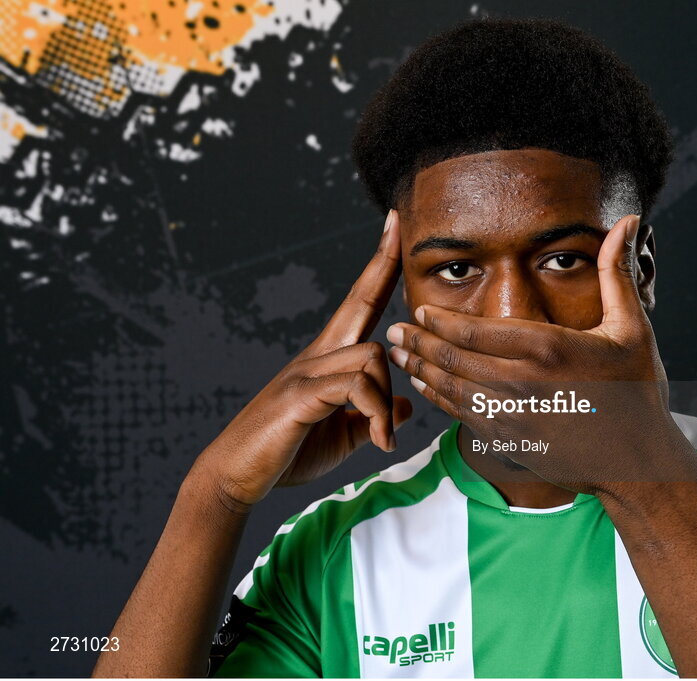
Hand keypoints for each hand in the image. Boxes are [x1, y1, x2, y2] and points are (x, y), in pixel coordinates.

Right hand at [193, 210, 411, 509]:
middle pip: (362, 303)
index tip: (394, 225)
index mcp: (327, 360)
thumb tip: (403, 407)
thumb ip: (372, 417)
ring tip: (385, 439)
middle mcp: (317, 355)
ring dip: (387, 399)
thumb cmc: (286, 453)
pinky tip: (379, 443)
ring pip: (371, 356)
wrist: (236, 476)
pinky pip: (356, 386)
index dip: (379, 265)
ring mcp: (306, 371)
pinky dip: (376, 415)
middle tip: (397, 221)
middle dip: (382, 262)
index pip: (360, 302)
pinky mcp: (301, 394)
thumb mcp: (342, 435)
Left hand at [386, 215, 695, 495]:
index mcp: (549, 349)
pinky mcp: (513, 442)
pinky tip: (426, 388)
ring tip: (399, 355)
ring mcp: (515, 418)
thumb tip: (626, 221)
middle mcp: (525, 384)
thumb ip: (616, 273)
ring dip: (422, 372)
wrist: (638, 461)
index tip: (419, 309)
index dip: (440, 321)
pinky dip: (440, 400)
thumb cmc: (638, 391)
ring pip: (453, 391)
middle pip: (455, 360)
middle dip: (419, 344)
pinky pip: (465, 418)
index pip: (476, 331)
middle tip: (393, 330)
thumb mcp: (632, 327)